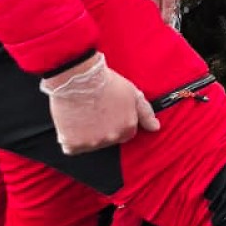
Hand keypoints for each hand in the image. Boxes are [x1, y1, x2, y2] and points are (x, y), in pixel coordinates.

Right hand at [40, 53, 159, 154]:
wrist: (79, 78)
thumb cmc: (105, 83)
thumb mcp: (133, 94)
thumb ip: (146, 113)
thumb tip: (155, 127)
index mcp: (128, 127)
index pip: (125, 133)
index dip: (116, 122)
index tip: (109, 113)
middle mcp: (111, 138)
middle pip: (107, 139)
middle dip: (102, 129)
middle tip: (95, 111)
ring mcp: (92, 142)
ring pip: (89, 144)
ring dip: (85, 135)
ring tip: (83, 114)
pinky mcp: (72, 144)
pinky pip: (70, 147)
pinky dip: (69, 139)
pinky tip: (71, 123)